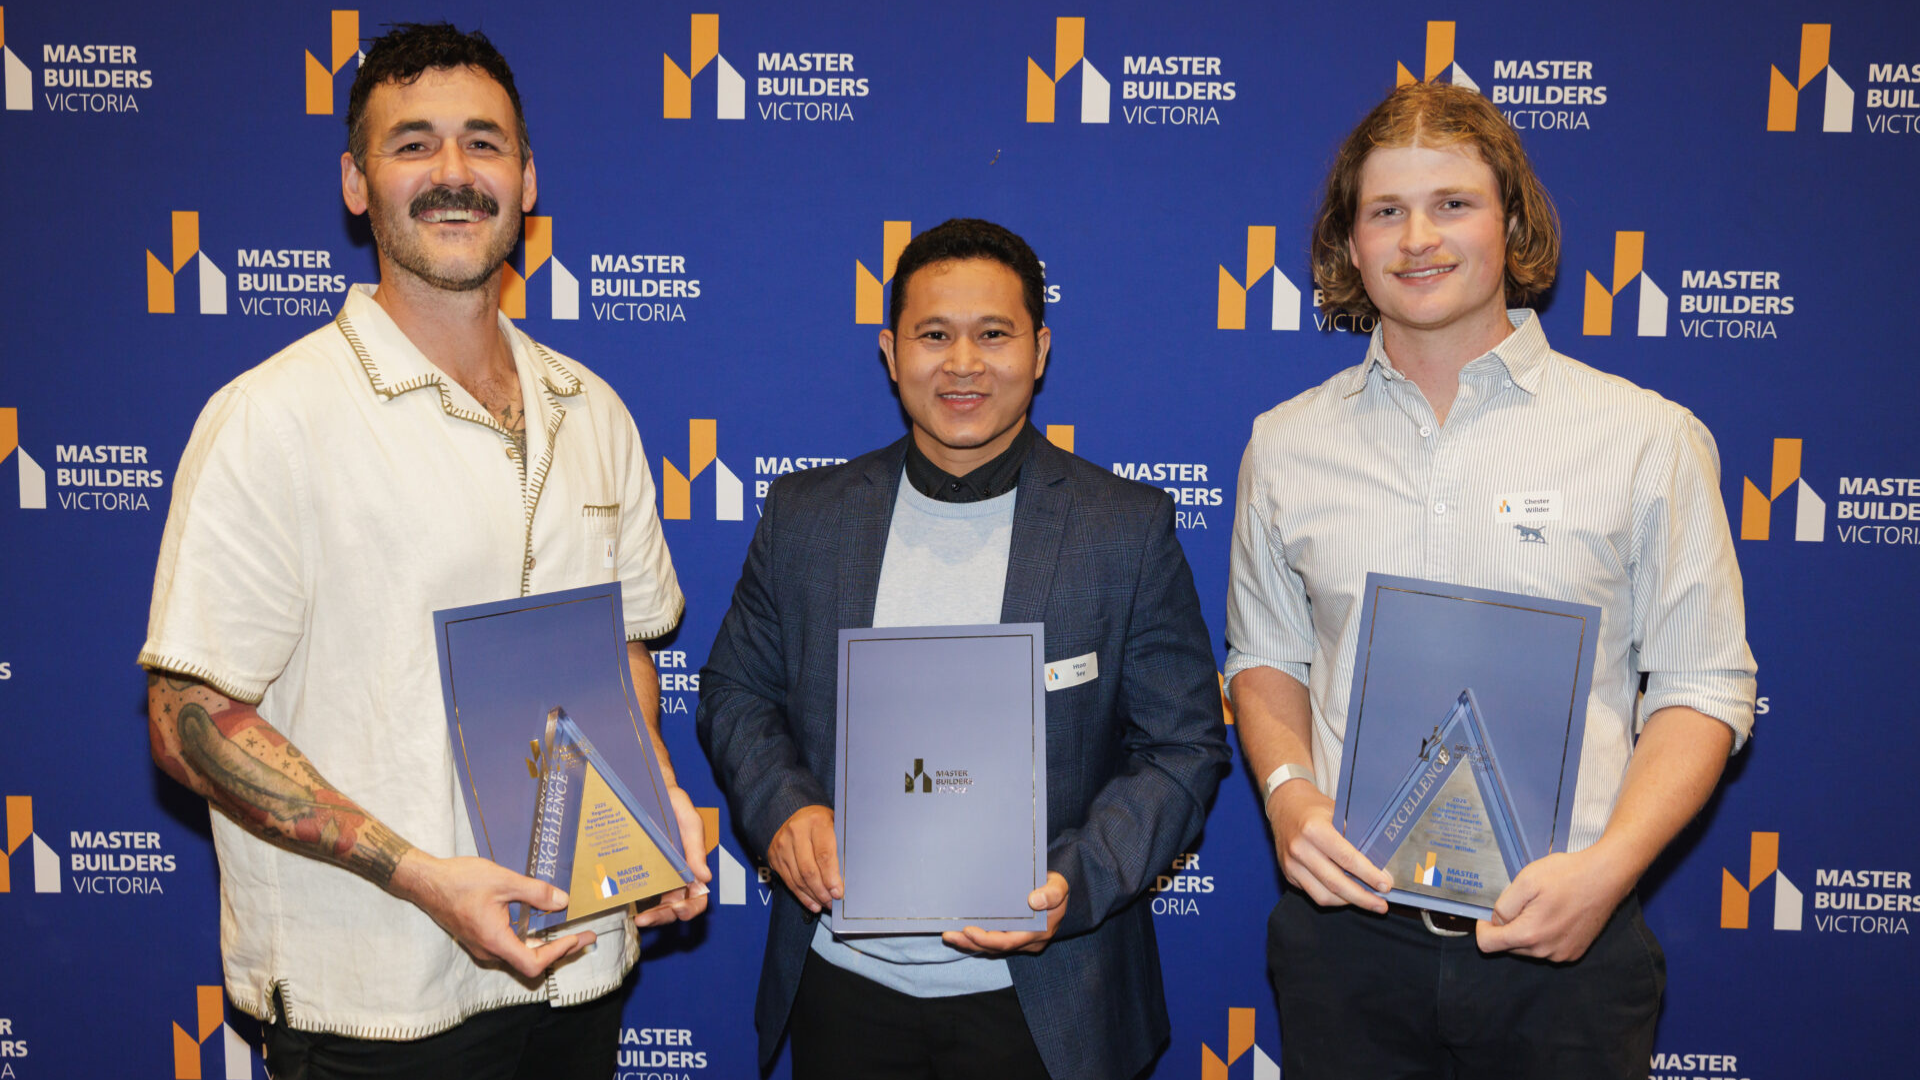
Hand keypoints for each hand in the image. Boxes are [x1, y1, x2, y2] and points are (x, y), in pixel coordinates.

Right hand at [389, 851, 592, 979]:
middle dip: (560, 951)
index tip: (577, 938)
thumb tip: (562, 901)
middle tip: (585, 938)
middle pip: (530, 962)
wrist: (426, 882)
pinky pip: (509, 947)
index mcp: (495, 940)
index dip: (558, 953)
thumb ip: (535, 893)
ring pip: (519, 956)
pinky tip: (540, 925)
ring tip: (568, 932)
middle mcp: (488, 951)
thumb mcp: (503, 881)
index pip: (533, 963)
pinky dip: (529, 941)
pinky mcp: (479, 939)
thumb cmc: (460, 880)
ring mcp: (482, 947)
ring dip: (545, 946)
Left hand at [635, 785, 713, 927]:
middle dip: (662, 917)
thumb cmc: (674, 805)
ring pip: (655, 905)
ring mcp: (655, 876)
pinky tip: (619, 900)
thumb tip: (705, 878)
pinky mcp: (637, 870)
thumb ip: (696, 847)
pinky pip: (636, 890)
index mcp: (692, 867)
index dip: (690, 909)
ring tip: (634, 916)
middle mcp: (675, 876)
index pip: (697, 898)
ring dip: (647, 914)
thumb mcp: (689, 822)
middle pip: (673, 908)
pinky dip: (630, 899)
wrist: (649, 790)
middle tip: (645, 919)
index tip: (678, 911)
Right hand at [767, 804, 840, 912]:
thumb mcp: (836, 826)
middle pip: (809, 870)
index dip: (831, 877)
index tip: (839, 893)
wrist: (798, 816)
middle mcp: (796, 831)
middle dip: (822, 891)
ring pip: (798, 879)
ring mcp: (782, 844)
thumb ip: (842, 846)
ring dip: (813, 896)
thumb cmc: (824, 824)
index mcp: (816, 821)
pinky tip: (813, 903)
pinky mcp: (774, 856)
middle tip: (833, 902)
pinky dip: (802, 896)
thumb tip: (852, 876)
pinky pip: (789, 882)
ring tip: (825, 904)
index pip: (824, 855)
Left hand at [942, 872, 1069, 955]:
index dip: (987, 939)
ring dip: (969, 943)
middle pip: (995, 948)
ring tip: (949, 935)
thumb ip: (1052, 894)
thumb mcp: (1059, 886)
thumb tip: (1034, 901)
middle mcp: (1027, 942)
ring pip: (991, 947)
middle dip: (970, 943)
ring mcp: (1019, 941)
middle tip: (949, 934)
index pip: (1009, 942)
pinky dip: (975, 939)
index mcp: (1038, 932)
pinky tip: (960, 932)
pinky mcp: (1012, 936)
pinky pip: (992, 942)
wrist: (1056, 893)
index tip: (968, 930)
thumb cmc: (1056, 888)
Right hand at [1267, 779, 1390, 911]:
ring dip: (1349, 902)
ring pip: (1324, 895)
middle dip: (1362, 897)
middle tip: (1381, 904)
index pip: (1346, 858)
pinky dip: (1334, 898)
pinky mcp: (1288, 874)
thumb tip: (1379, 865)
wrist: (1286, 806)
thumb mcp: (1338, 813)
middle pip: (1335, 883)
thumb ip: (1355, 837)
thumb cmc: (1316, 809)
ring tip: (1368, 901)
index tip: (1385, 885)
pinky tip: (1348, 895)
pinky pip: (1314, 894)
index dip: (1368, 875)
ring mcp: (1291, 864)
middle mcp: (1300, 849)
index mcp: (1314, 829)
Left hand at [1476, 849, 1631, 961]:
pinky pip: (1547, 949)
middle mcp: (1545, 952)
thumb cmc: (1566, 875)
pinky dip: (1544, 935)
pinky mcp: (1575, 952)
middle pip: (1509, 946)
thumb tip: (1496, 921)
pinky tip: (1556, 914)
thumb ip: (1504, 905)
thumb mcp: (1525, 880)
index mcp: (1529, 935)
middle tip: (1523, 902)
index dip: (1483, 927)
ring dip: (1527, 931)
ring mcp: (1562, 954)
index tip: (1490, 913)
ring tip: (1543, 906)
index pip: (1487, 945)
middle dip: (1508, 927)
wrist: (1606, 877)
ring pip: (1528, 948)